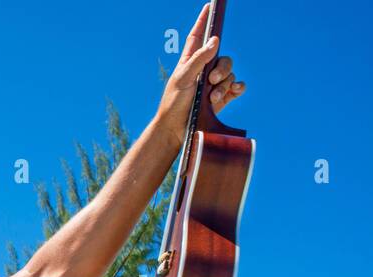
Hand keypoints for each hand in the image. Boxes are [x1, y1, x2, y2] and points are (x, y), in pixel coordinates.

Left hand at [155, 4, 246, 139]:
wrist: (176, 130)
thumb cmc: (174, 103)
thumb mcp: (183, 79)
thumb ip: (198, 59)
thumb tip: (215, 40)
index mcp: (190, 61)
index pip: (198, 36)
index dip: (204, 21)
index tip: (209, 6)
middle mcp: (203, 70)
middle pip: (222, 56)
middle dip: (221, 67)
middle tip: (211, 79)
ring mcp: (213, 84)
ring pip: (230, 73)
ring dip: (223, 84)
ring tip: (211, 97)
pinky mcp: (221, 97)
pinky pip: (237, 86)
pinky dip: (237, 88)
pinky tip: (233, 92)